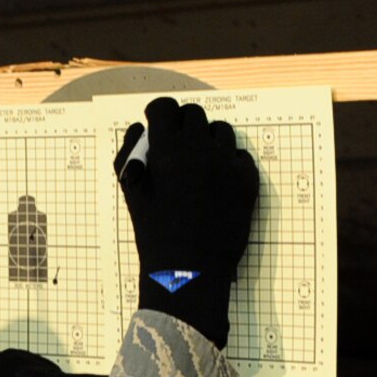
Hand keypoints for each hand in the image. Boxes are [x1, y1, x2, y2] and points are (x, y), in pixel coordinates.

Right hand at [114, 97, 258, 346]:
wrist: (189, 268)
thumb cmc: (153, 231)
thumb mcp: (131, 192)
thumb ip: (129, 154)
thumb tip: (138, 129)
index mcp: (167, 150)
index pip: (165, 108)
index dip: (159, 113)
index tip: (158, 123)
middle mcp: (199, 149)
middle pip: (194, 114)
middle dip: (183, 124)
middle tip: (178, 145)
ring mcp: (227, 162)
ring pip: (220, 130)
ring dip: (208, 139)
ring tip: (200, 162)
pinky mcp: (248, 178)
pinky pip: (239, 155)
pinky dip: (228, 162)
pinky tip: (217, 182)